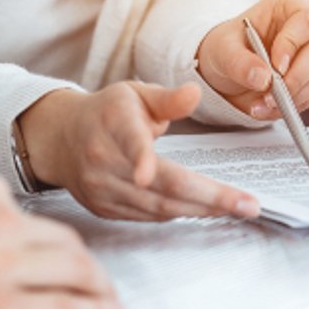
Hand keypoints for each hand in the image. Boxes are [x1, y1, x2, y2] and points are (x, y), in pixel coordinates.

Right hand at [19, 83, 260, 221]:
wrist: (61, 138)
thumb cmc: (107, 113)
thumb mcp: (135, 94)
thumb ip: (169, 98)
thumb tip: (195, 92)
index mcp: (113, 123)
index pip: (129, 141)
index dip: (139, 158)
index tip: (146, 173)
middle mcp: (103, 158)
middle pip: (160, 185)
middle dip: (210, 197)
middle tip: (247, 204)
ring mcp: (102, 188)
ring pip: (158, 206)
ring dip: (202, 209)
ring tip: (237, 208)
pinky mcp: (105, 208)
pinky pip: (148, 216)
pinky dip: (180, 213)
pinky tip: (206, 209)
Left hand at [196, 0, 308, 119]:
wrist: (228, 67)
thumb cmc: (228, 46)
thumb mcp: (222, 49)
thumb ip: (239, 61)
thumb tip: (262, 77)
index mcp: (291, 2)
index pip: (307, 20)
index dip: (293, 44)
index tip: (275, 67)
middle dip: (294, 78)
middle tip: (268, 95)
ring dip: (291, 97)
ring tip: (261, 106)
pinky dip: (292, 106)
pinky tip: (268, 108)